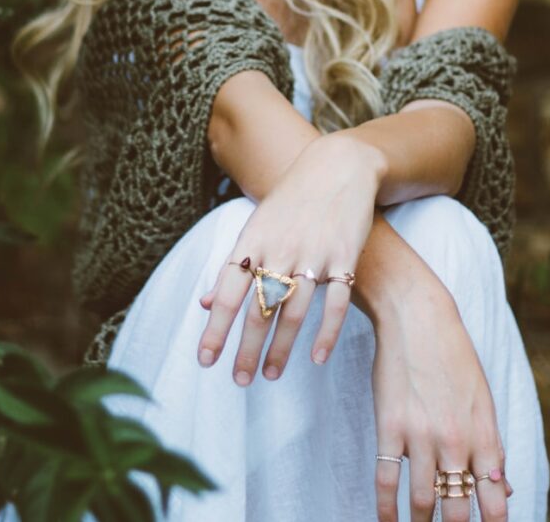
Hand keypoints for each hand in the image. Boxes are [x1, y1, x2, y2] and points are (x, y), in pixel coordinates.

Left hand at [197, 132, 383, 384]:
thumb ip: (232, 268)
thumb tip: (204, 304)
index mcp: (252, 243)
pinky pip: (335, 303)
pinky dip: (326, 333)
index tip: (205, 361)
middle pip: (258, 309)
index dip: (215, 329)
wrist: (337, 167)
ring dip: (281, 348)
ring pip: (293, 312)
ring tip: (271, 375)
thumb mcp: (254, 229)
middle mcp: (279, 250)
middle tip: (238, 381)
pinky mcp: (344, 257)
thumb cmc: (290, 203)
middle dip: (246, 349)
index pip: (227, 294)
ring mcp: (313, 254)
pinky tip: (317, 358)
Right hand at [369, 252, 512, 521]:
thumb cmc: (453, 355)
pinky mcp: (390, 426)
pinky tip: (387, 521)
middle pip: (458, 507)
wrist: (416, 317)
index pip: (494, 496)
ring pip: (424, 499)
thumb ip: (491, 446)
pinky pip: (388, 478)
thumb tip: (503, 487)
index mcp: (485, 433)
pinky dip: (387, 507)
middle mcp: (457, 440)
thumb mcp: (482, 399)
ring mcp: (422, 435)